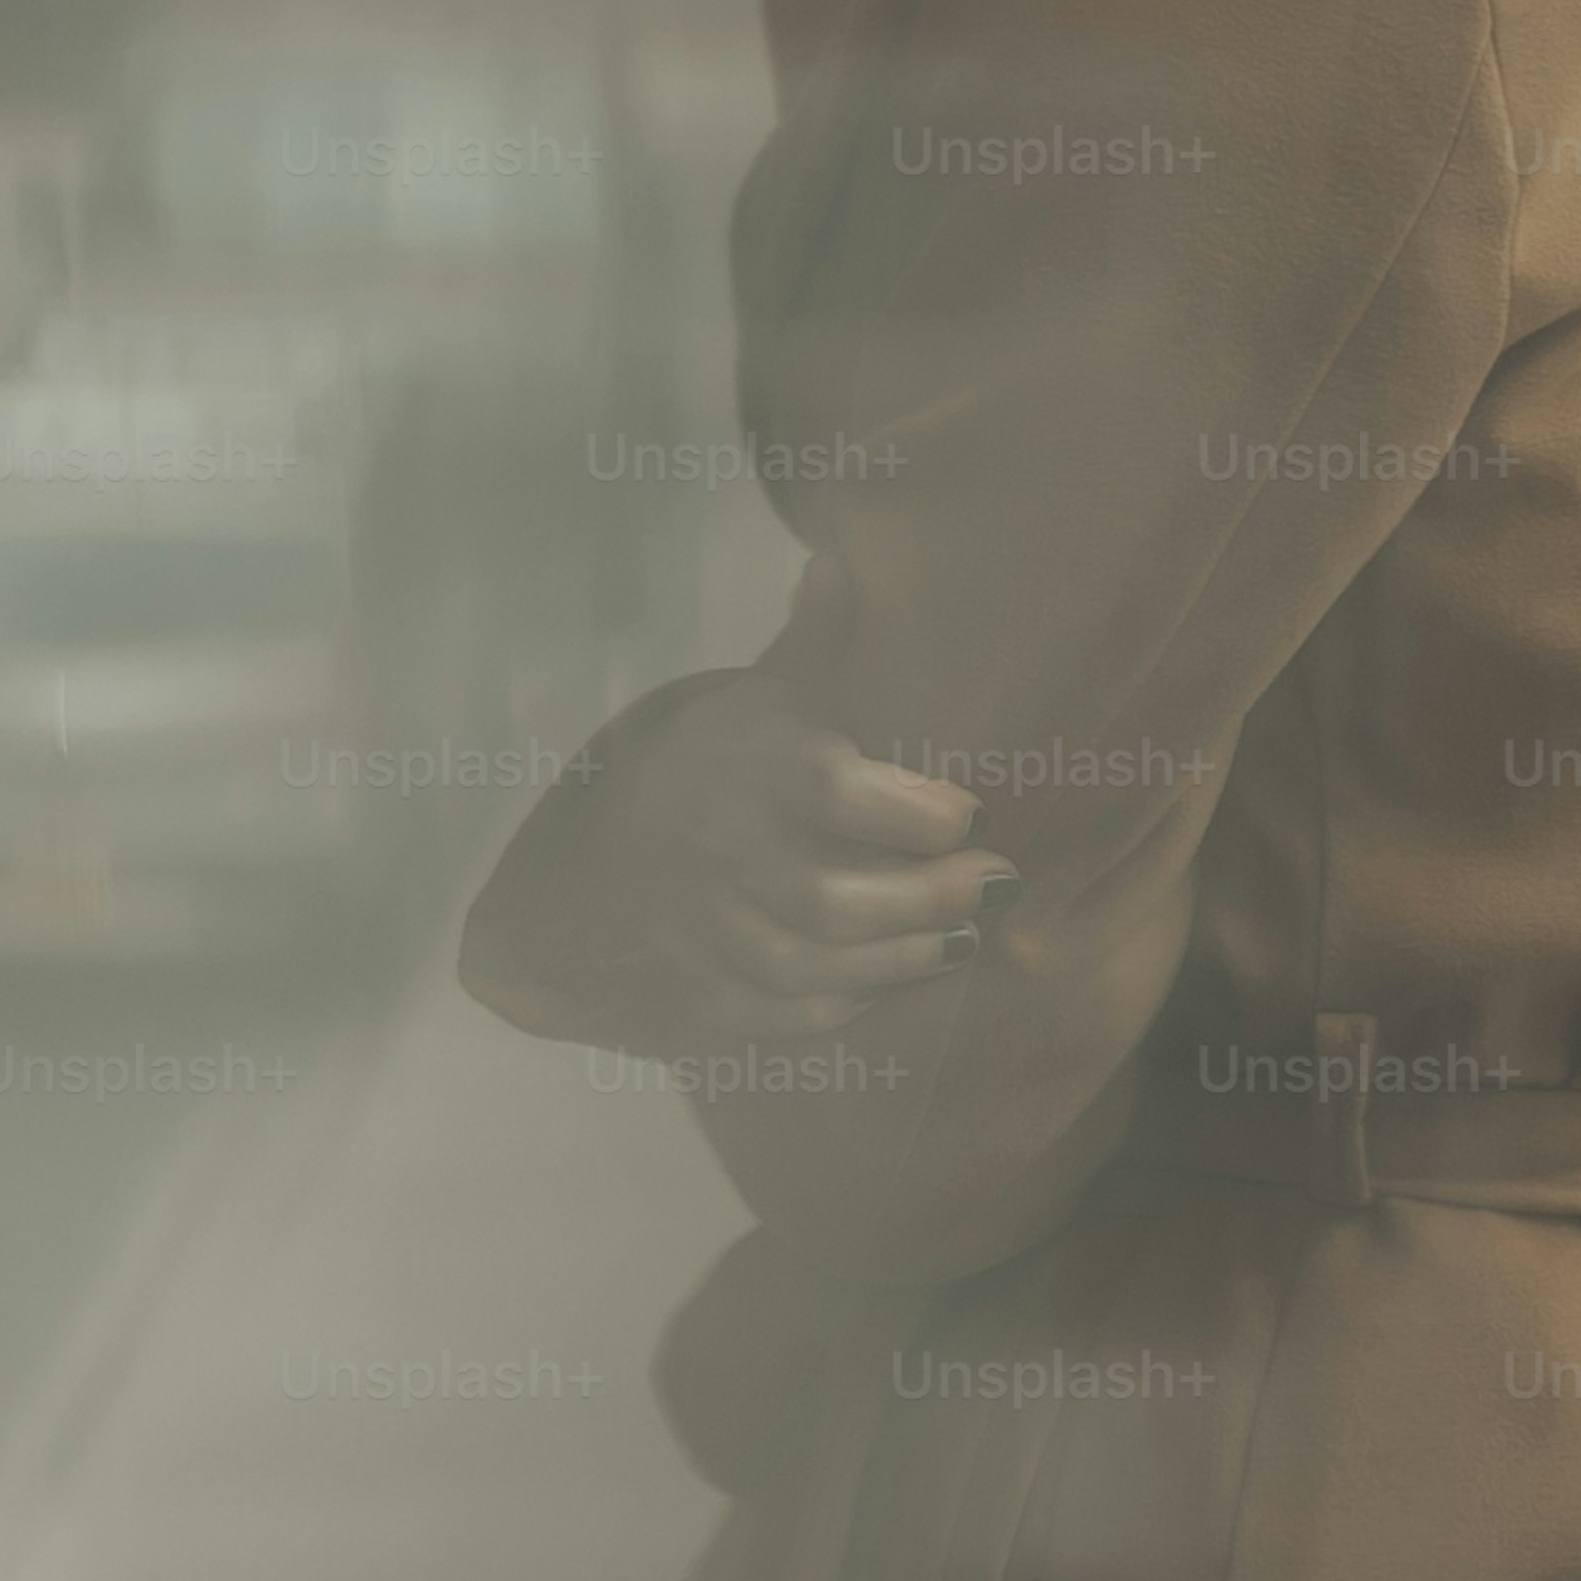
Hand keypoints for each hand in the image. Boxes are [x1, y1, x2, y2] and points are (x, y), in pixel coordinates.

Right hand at [467, 671, 1009, 1047]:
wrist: (579, 869)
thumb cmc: (696, 768)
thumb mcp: (748, 700)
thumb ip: (812, 647)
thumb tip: (844, 564)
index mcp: (742, 771)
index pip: (837, 794)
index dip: (921, 812)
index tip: (975, 811)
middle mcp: (718, 856)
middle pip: (833, 901)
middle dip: (931, 900)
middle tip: (1001, 883)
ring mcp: (702, 934)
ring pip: (812, 967)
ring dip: (901, 960)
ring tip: (965, 940)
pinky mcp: (697, 994)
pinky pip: (776, 1016)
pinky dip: (838, 1008)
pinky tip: (884, 984)